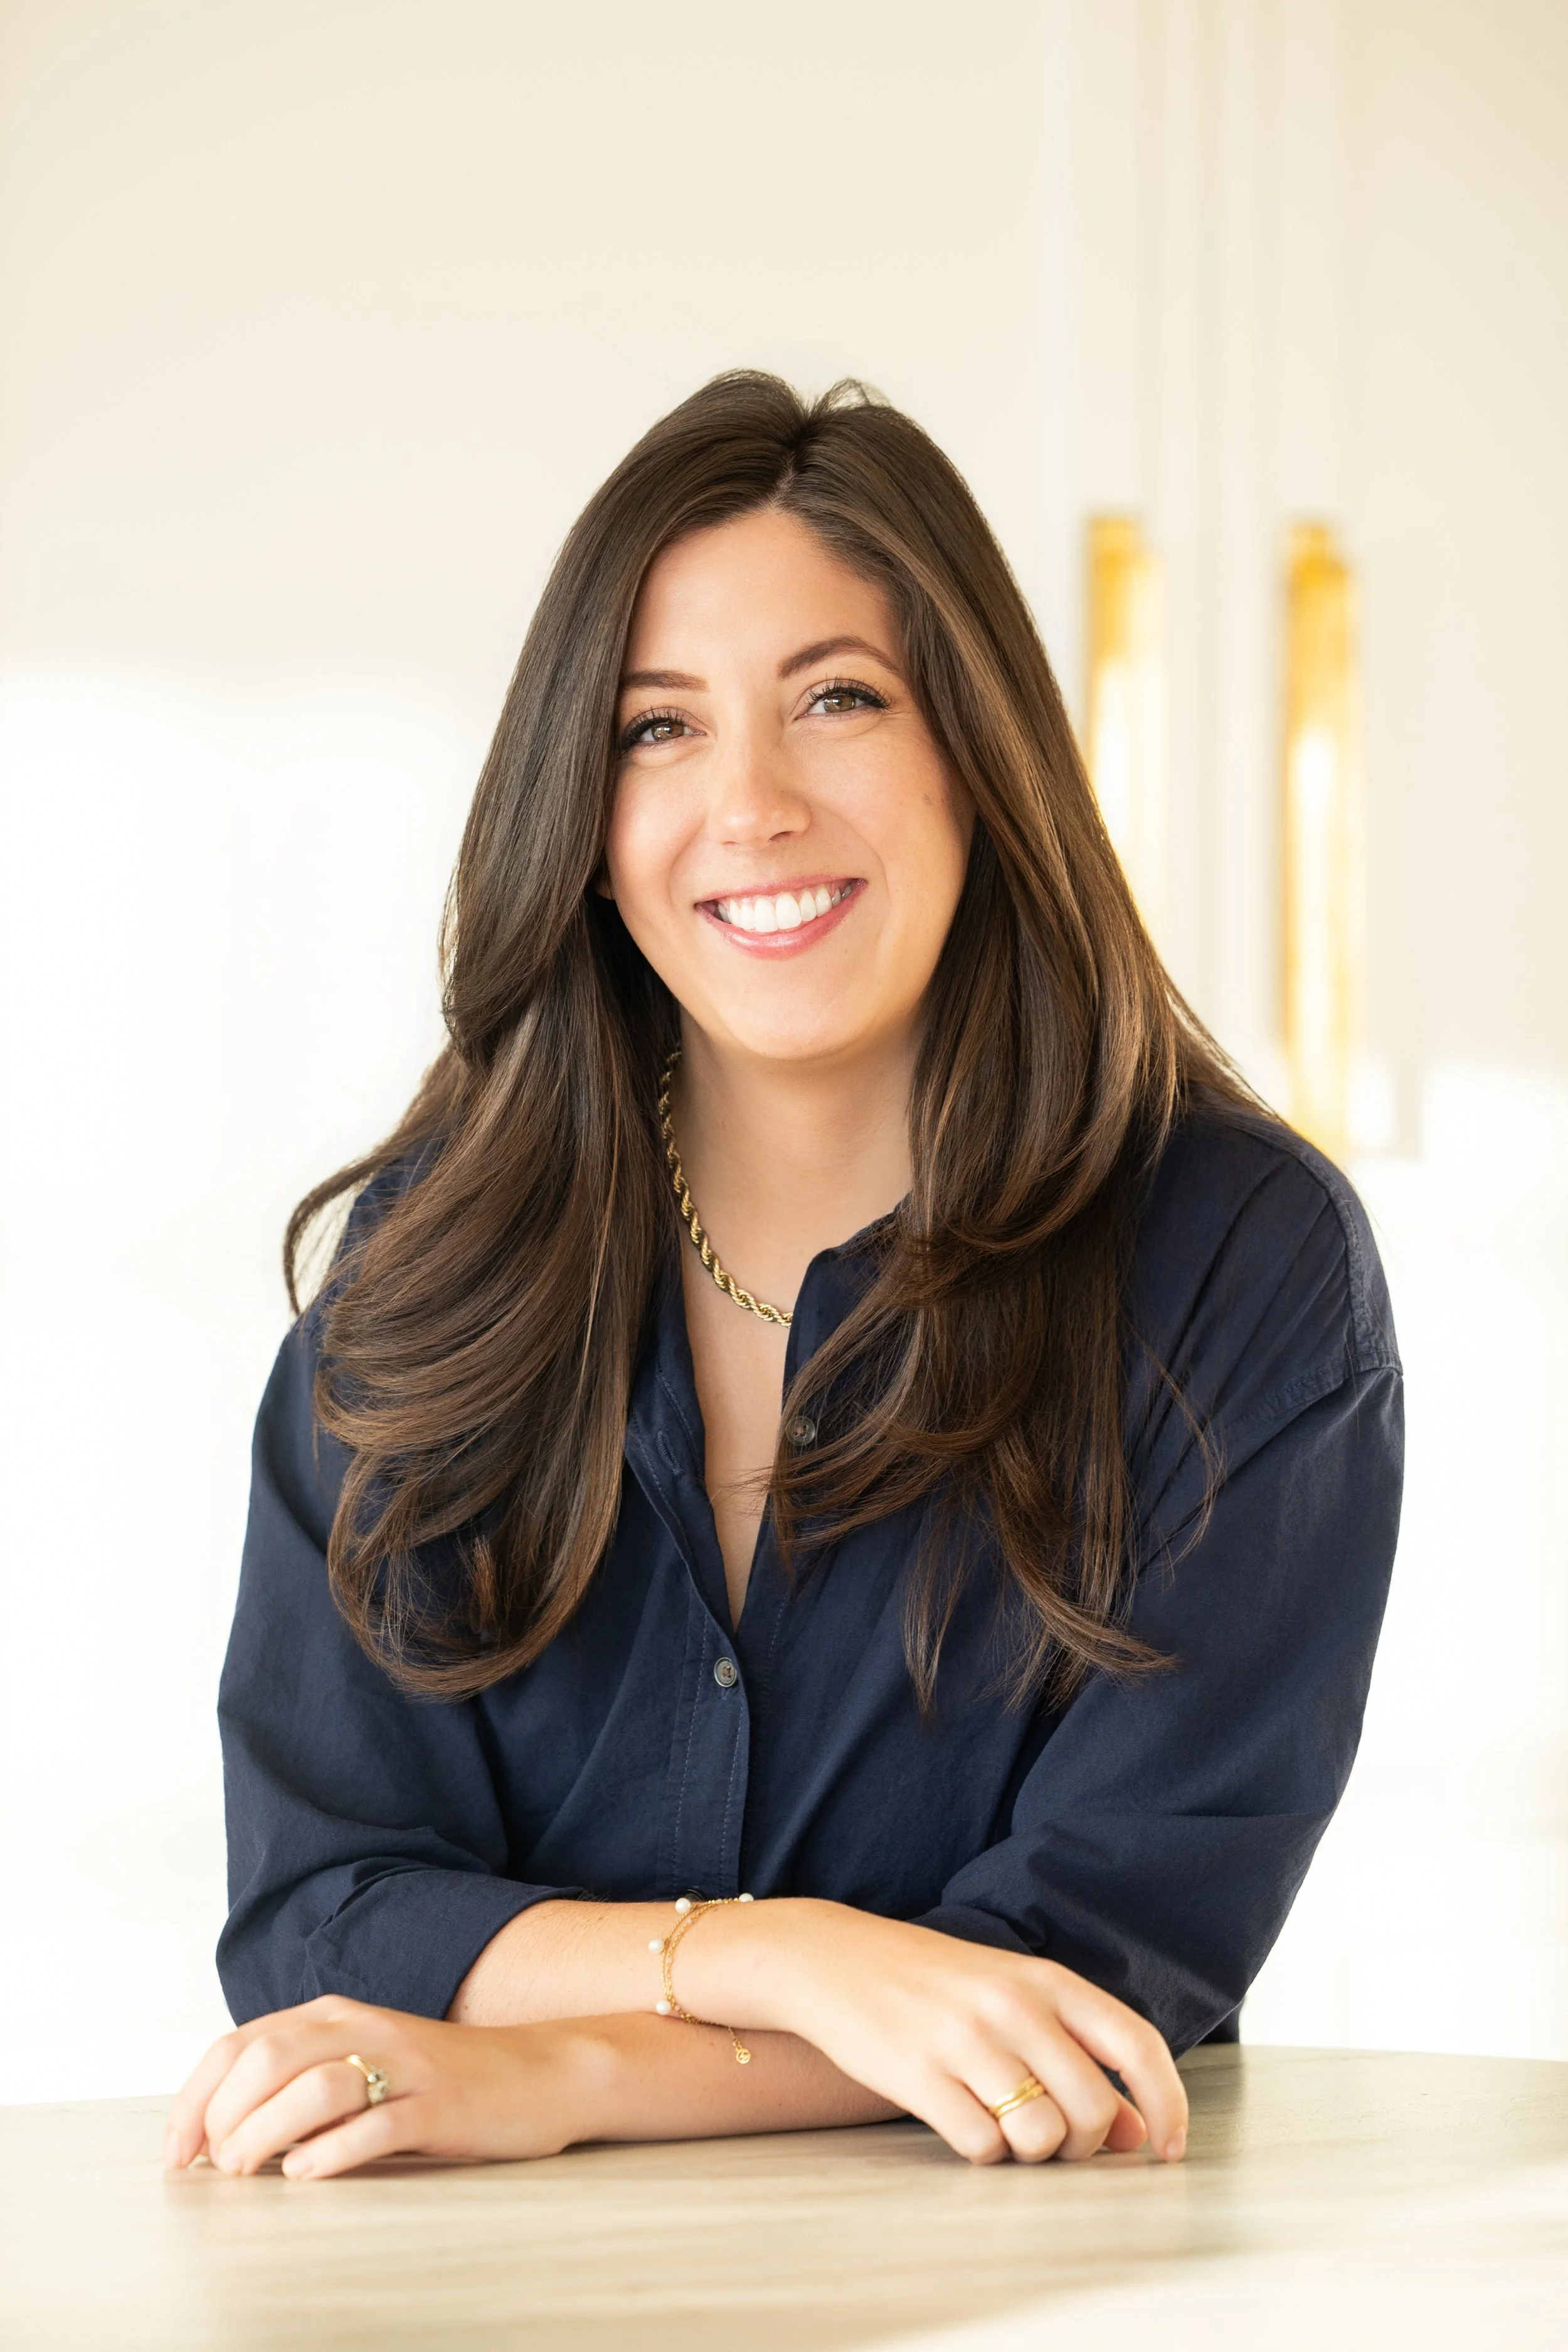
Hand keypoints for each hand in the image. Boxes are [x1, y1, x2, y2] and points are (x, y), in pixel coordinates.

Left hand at [164, 1996, 606, 2179]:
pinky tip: (308, 2173)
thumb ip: (298, 2083)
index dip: (194, 2100)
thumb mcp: (360, 2065)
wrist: (539, 2073)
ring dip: (265, 2133)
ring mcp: (404, 2064)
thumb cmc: (436, 2082)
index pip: (238, 2044)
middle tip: (220, 2167)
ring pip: (314, 2086)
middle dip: (224, 2118)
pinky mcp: (440, 2104)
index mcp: (334, 2016)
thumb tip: (220, 2134)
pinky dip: (332, 2151)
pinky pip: (377, 2123)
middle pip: (266, 2058)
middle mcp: (363, 2028)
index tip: (175, 2154)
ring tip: (252, 2172)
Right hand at [705, 1902, 1187, 2167]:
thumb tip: (1139, 2133)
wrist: (832, 1958)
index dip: (1168, 2105)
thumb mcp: (1014, 1998)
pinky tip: (961, 2119)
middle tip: (1056, 2139)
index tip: (1168, 2150)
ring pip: (1041, 2137)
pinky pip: (982, 2147)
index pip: (1136, 2045)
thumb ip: (1078, 2054)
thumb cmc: (935, 1983)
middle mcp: (1012, 2004)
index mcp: (1045, 1978)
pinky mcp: (918, 2074)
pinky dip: (981, 2150)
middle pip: (1094, 2109)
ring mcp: (964, 2039)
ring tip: (1003, 2123)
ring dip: (1030, 2152)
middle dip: (1084, 2145)